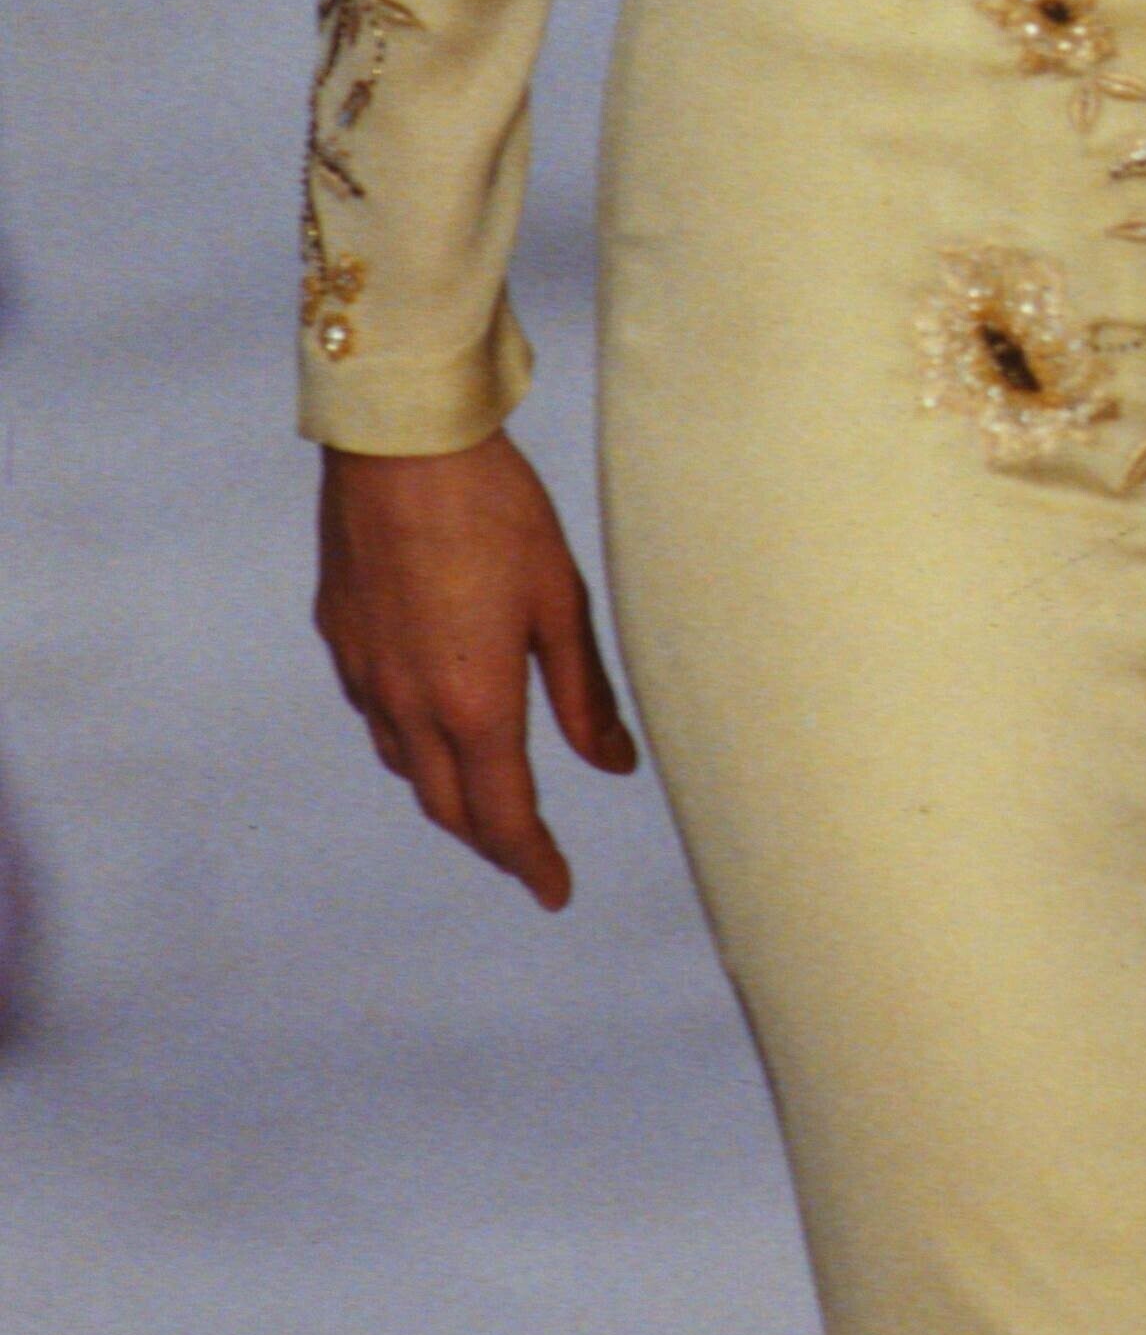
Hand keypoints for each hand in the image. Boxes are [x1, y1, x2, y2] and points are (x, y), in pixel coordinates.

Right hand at [315, 434, 637, 908]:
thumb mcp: (561, 600)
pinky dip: (409, 740)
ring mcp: (365, 673)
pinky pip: (376, 714)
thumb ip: (585, 694)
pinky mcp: (341, 636)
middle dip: (490, 840)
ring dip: (447, 792)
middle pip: (447, 805)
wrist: (401, 443)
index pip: (502, 816)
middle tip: (527, 853)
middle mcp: (408, 705)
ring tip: (486, 791)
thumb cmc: (496, 511)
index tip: (555, 891)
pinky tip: (432, 716)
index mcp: (473, 704)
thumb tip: (615, 765)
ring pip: (404, 764)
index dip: (530, 862)